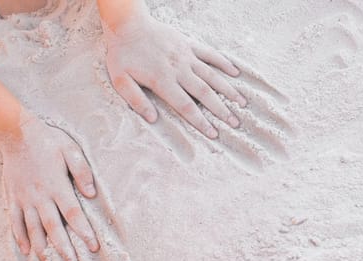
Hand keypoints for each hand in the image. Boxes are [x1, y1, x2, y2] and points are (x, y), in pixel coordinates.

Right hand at [0, 112, 99, 260]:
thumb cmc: (47, 140)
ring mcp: (25, 199)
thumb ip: (81, 172)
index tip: (93, 247)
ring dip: (42, 249)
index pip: (73, 213)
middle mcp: (40, 196)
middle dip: (64, 249)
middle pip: (53, 227)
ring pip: (34, 229)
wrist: (15, 132)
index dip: (83, 231)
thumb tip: (91, 194)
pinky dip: (20, 237)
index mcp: (57, 185)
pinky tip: (26, 250)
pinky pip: (16, 221)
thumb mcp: (70, 149)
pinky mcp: (13, 197)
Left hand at [104, 13, 247, 138]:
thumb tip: (152, 119)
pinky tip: (235, 73)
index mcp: (162, 81)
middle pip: (204, 93)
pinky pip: (210, 54)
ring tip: (242, 103)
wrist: (127, 24)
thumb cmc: (122, 54)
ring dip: (228, 90)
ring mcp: (186, 56)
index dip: (201, 122)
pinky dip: (224, 63)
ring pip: (212, 75)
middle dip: (221, 110)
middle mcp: (178, 69)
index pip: (186, 106)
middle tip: (235, 123)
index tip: (213, 134)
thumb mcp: (120, 80)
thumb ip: (136, 100)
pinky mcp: (188, 44)